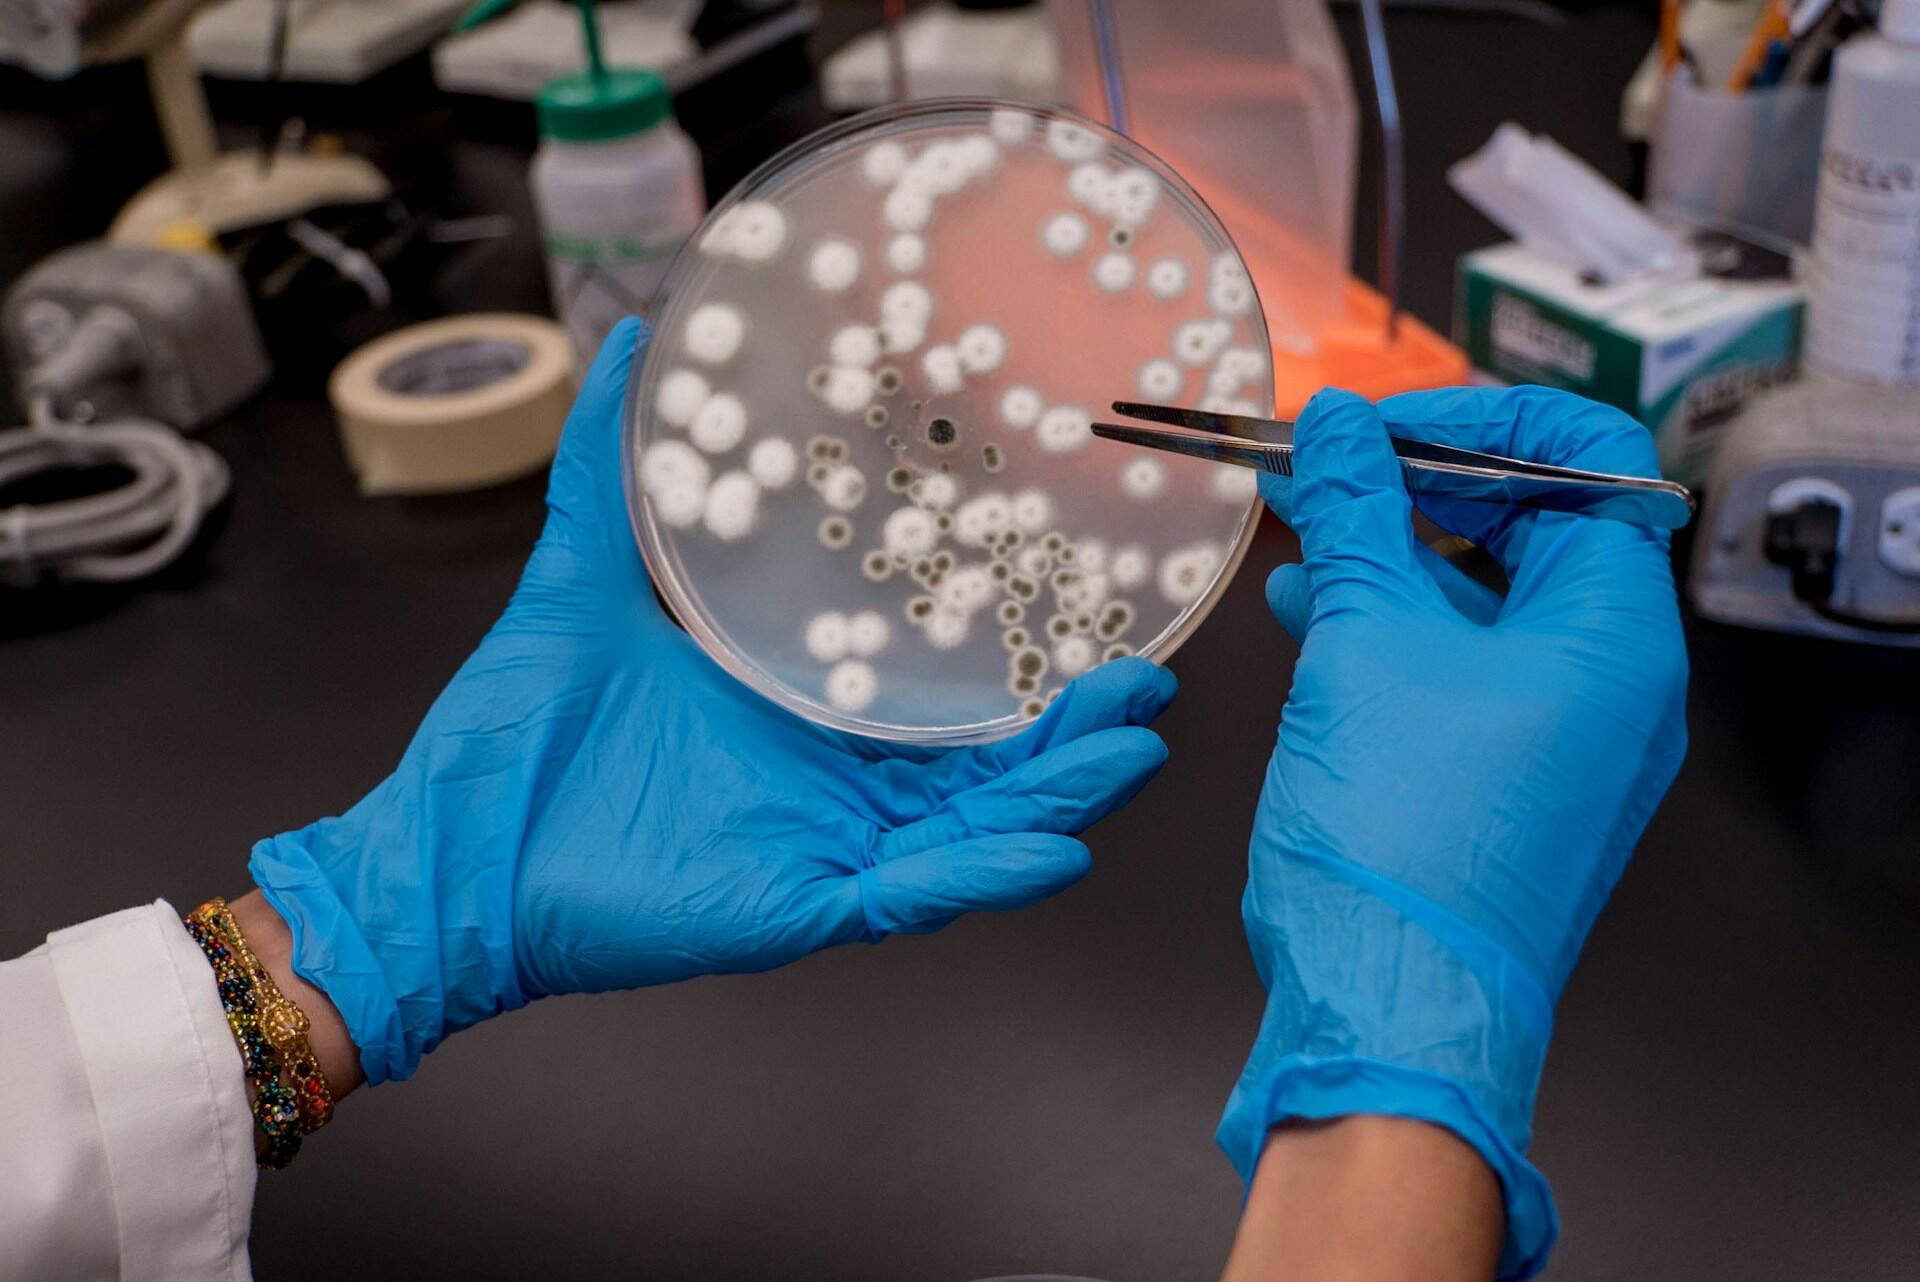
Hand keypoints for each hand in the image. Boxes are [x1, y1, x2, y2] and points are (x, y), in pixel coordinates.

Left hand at [251, 319, 1175, 1084]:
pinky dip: (984, 876)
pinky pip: (909, 898)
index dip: (1017, 663)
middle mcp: (830, 790)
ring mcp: (823, 852)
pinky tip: (1053, 849)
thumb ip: (612, 464)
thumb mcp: (581, 576)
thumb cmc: (516, 734)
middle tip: (1147, 686)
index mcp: (801, 720)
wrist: (450, 847)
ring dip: (1055, 795)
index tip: (1090, 612)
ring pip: (970, 832)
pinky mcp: (798, 908)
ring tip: (1130, 750)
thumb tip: (636, 338)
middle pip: (982, 768)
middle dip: (1070, 733)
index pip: (933, 694)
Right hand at [1216, 386, 1687, 1279]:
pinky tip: (1304, 609)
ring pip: (1479, 603)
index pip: (1584, 461)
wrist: (1389, 1013)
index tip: (1380, 422)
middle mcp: (1609, 684)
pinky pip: (1455, 674)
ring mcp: (1559, 741)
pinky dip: (1386, 629)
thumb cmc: (1399, 842)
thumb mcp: (1364, 645)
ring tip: (1296, 519)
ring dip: (1387, 554)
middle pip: (1529, 527)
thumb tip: (1338, 426)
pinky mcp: (1502, 785)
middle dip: (1415, 484)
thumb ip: (1355, 517)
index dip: (1479, 418)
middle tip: (1323, 460)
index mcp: (1615, 634)